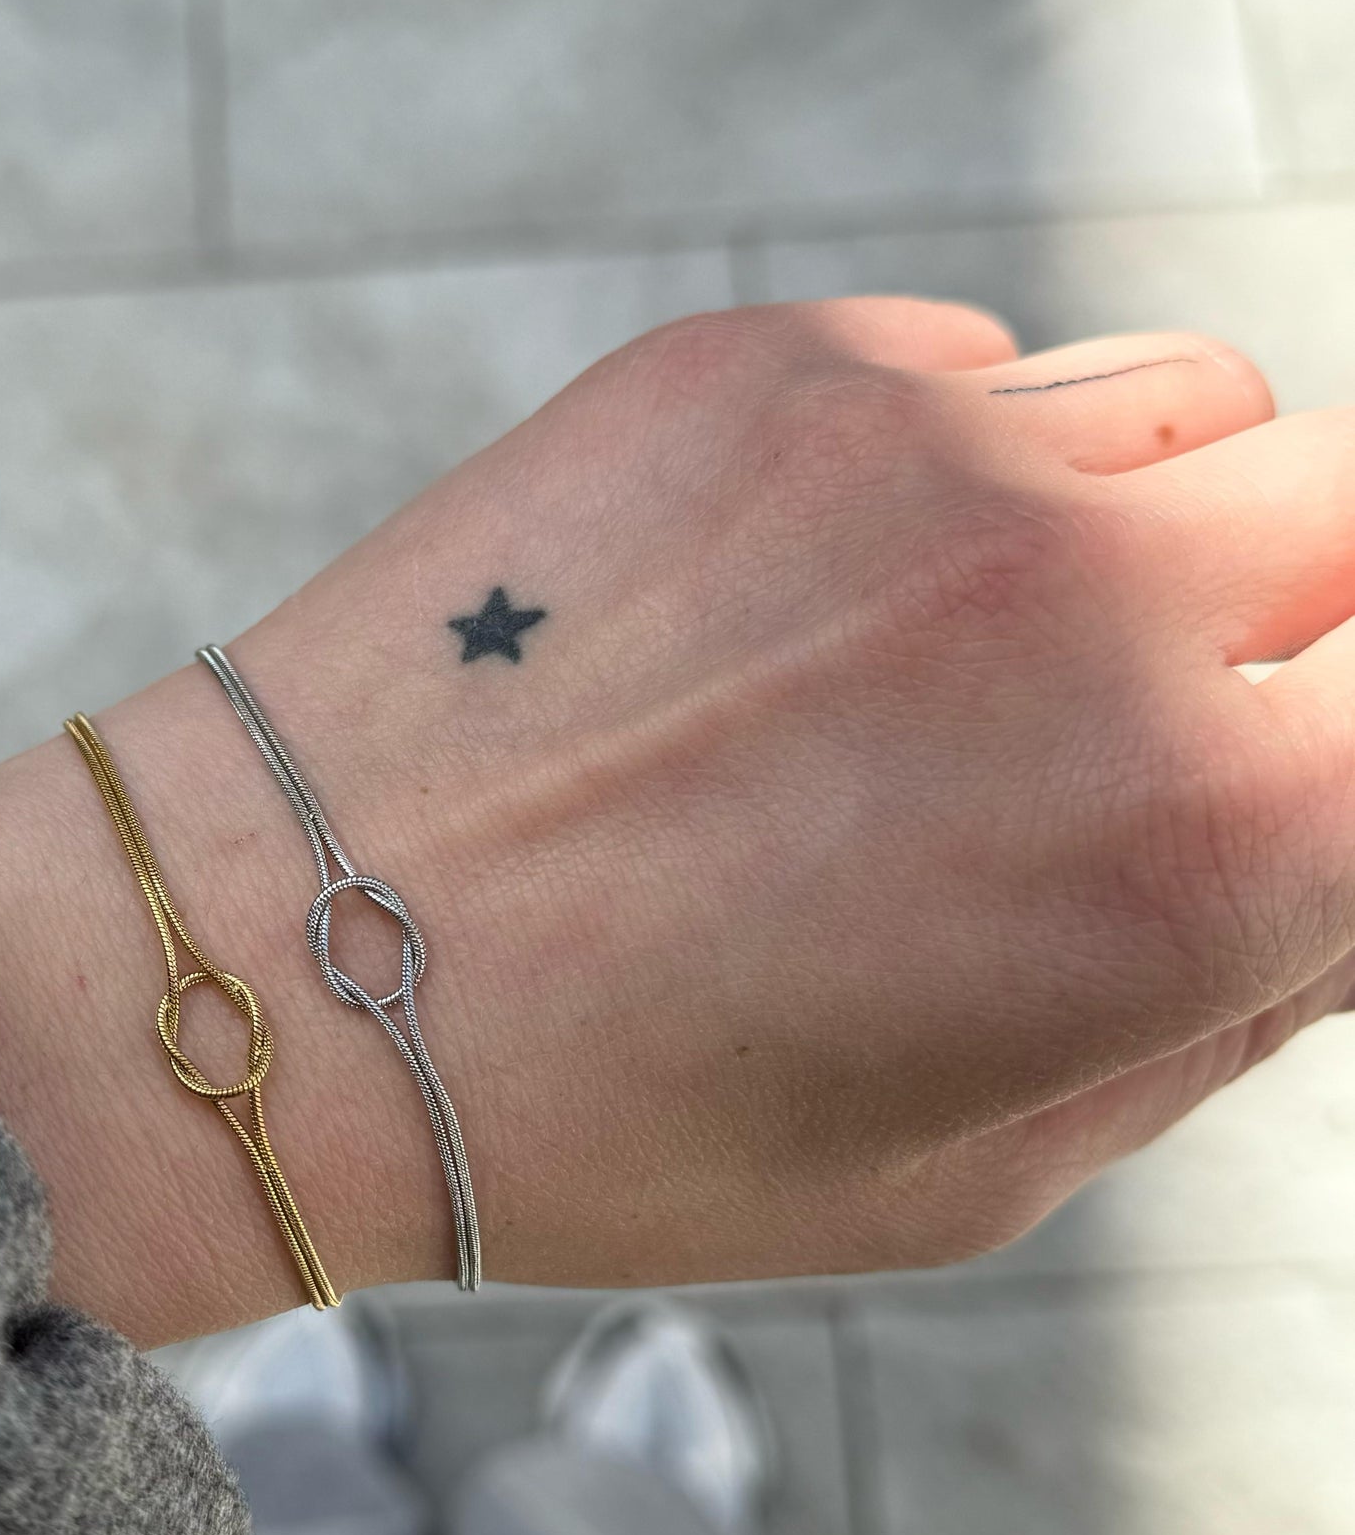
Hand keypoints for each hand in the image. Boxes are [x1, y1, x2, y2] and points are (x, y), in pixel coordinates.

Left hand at [0, 298, 1354, 1344]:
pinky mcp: (763, 360)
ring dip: (1139, 521)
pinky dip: (949, 467)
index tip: (1263, 788)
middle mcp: (1101, 607)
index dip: (1338, 772)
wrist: (285, 965)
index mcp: (1201, 853)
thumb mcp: (969, 1173)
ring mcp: (928, 447)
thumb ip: (1214, 1008)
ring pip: (1189, 405)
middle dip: (1293, 623)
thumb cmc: (616, 1122)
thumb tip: (1320, 862)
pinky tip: (794, 593)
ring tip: (957, 653)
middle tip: (1149, 712)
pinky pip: (971, 367)